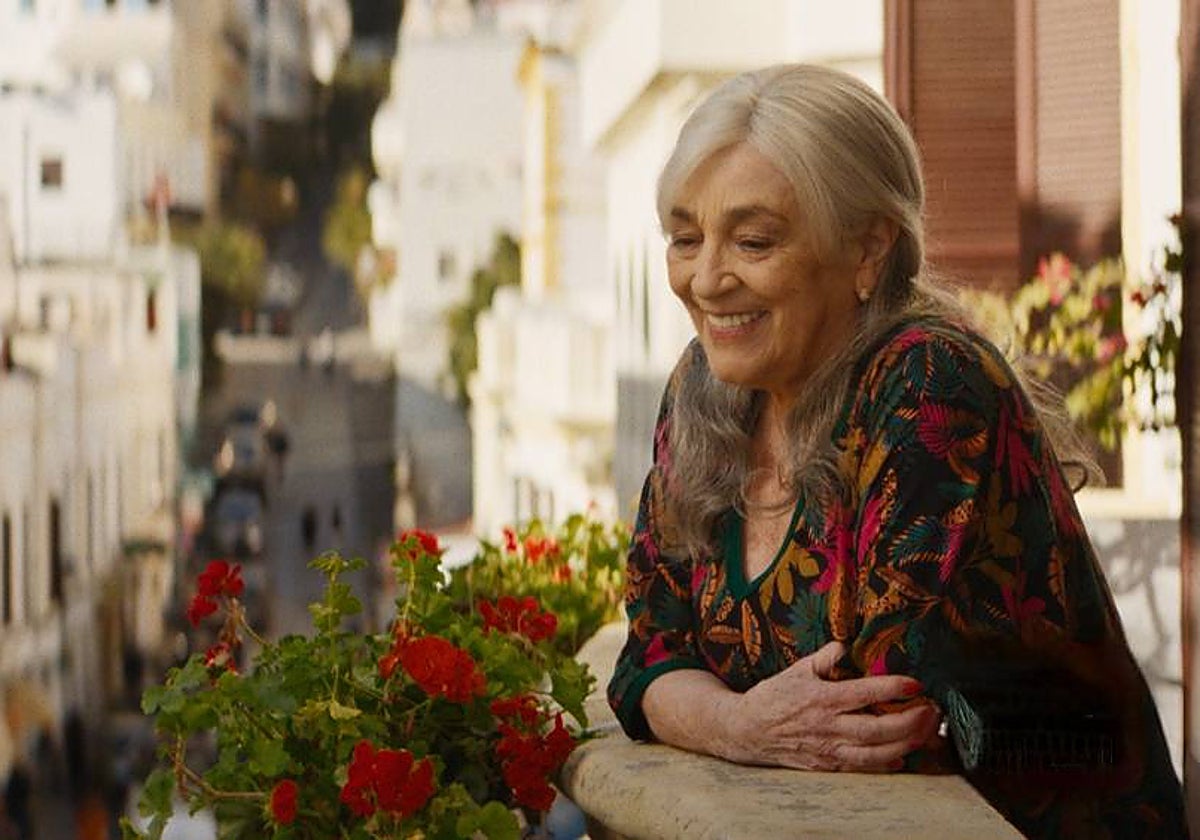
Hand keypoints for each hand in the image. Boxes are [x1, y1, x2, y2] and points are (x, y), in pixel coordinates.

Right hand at [723, 641, 940, 772]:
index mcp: (822, 698)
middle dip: (911, 721)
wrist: (747, 731)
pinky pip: (862, 768)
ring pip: (876, 753)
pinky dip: (885, 764)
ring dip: (906, 744)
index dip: (893, 688)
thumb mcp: (797, 670)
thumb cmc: (774, 697)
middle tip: (932, 711)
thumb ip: (824, 658)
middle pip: (878, 729)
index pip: (865, 693)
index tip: (915, 683)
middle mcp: (828, 726)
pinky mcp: (827, 764)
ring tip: (926, 732)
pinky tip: (903, 755)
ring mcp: (829, 749)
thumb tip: (844, 644)